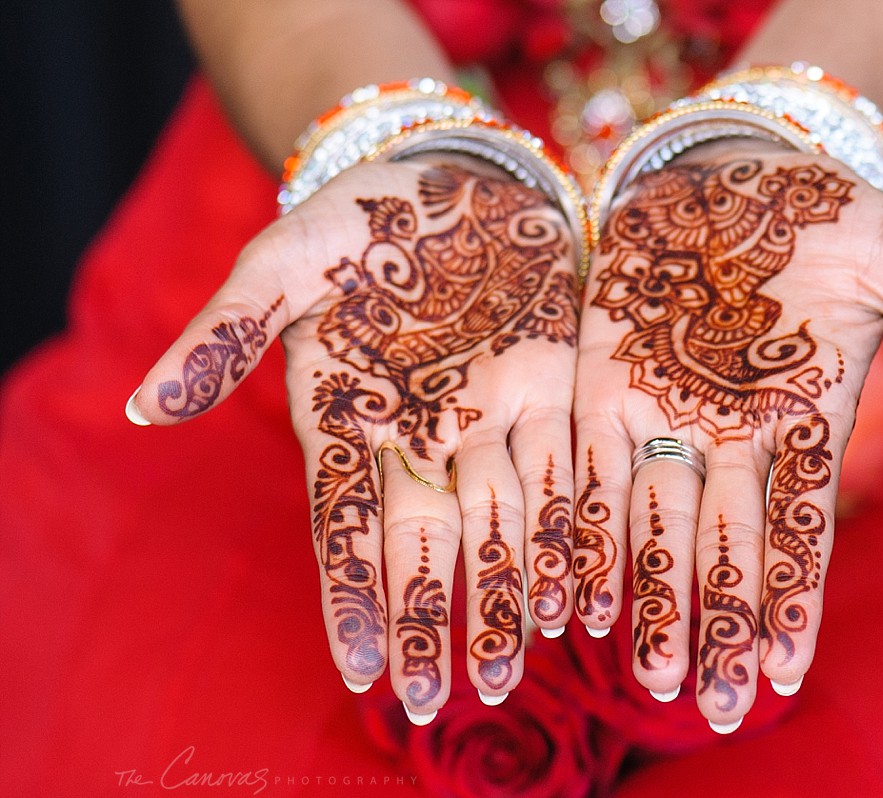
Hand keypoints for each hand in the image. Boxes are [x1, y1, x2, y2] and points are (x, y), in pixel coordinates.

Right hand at [129, 157, 578, 714]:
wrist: (449, 172)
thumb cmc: (354, 216)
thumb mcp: (280, 261)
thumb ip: (225, 332)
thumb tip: (145, 406)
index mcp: (346, 417)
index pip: (344, 523)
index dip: (353, 593)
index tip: (358, 668)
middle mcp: (419, 435)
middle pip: (428, 543)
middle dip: (434, 619)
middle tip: (443, 700)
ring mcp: (487, 418)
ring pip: (500, 524)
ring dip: (506, 598)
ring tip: (511, 673)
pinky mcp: (550, 390)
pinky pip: (562, 472)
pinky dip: (568, 532)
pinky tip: (576, 594)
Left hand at [571, 143, 882, 728]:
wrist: (736, 166)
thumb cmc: (831, 212)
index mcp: (804, 421)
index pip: (801, 531)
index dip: (793, 603)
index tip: (786, 674)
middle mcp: (732, 435)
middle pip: (725, 545)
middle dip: (720, 624)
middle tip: (712, 709)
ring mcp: (664, 412)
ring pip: (654, 523)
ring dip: (651, 597)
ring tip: (650, 673)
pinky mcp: (604, 382)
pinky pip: (589, 466)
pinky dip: (582, 527)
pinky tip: (574, 588)